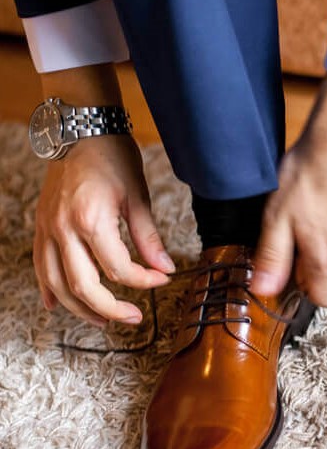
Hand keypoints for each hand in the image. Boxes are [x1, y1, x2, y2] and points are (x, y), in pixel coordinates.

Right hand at [33, 134, 174, 326]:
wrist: (80, 128)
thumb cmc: (112, 156)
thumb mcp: (137, 195)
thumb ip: (149, 236)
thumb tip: (164, 267)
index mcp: (91, 220)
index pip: (119, 269)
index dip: (144, 281)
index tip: (163, 279)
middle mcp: (63, 228)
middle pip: (83, 286)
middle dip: (111, 308)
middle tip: (134, 317)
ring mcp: (47, 229)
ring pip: (56, 283)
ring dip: (79, 308)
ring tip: (103, 320)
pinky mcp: (42, 226)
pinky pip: (40, 267)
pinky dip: (50, 289)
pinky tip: (59, 305)